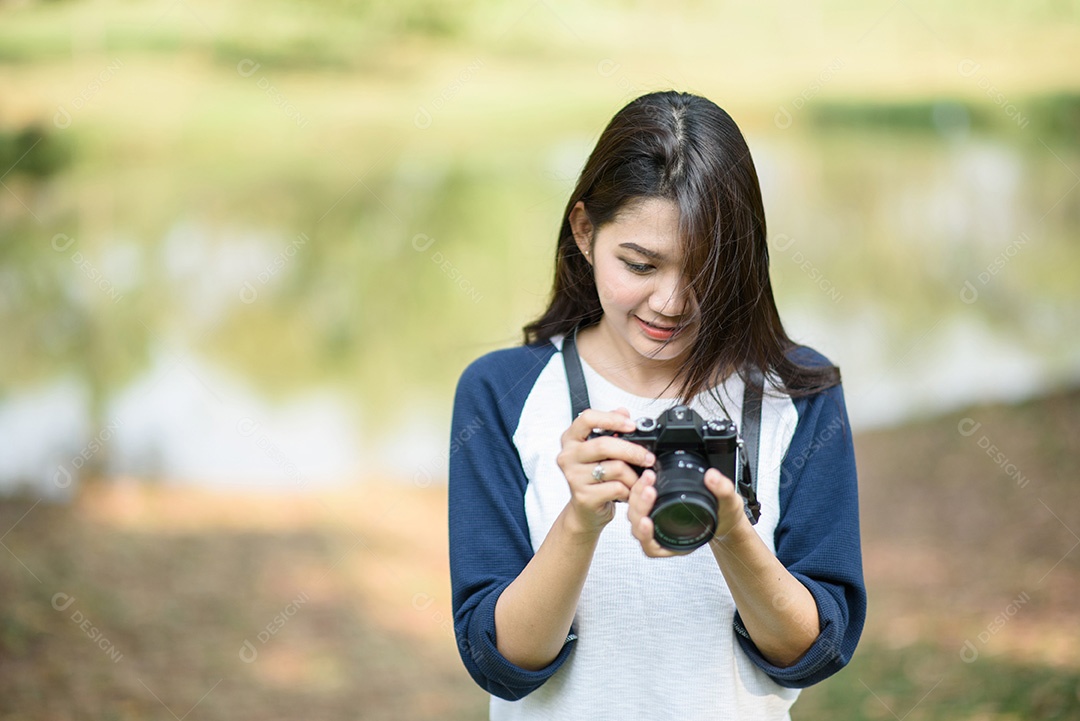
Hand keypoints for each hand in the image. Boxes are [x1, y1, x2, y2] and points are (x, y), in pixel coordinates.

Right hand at [556, 408, 655, 534]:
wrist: (585, 510)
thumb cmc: (593, 477)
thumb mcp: (600, 451)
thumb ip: (610, 428)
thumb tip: (623, 410)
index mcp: (570, 439)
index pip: (587, 418)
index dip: (612, 419)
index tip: (631, 425)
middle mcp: (568, 456)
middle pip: (604, 445)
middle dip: (633, 451)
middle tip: (648, 458)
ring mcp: (573, 477)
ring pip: (615, 468)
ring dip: (633, 475)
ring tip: (636, 480)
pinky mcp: (583, 496)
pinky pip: (616, 488)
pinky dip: (628, 490)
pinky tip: (627, 492)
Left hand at [628, 468, 747, 556]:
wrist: (723, 510)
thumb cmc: (724, 514)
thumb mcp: (730, 504)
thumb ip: (723, 491)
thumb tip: (712, 477)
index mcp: (677, 543)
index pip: (652, 547)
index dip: (645, 535)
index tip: (646, 521)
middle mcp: (662, 534)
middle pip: (638, 525)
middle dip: (641, 506)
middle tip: (649, 489)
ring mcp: (655, 519)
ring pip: (634, 513)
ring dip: (637, 496)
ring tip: (648, 479)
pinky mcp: (652, 506)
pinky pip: (637, 502)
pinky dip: (638, 490)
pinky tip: (645, 479)